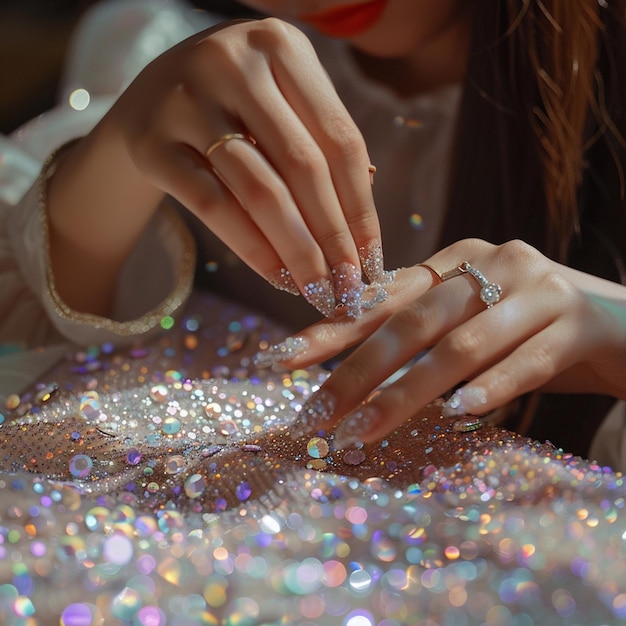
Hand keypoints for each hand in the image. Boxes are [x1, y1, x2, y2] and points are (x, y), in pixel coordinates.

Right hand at [111, 18, 380, 313]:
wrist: (147, 100)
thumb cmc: (234, 107)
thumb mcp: (281, 104)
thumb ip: (322, 149)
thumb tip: (362, 235)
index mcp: (280, 44)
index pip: (340, 139)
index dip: (361, 206)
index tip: (372, 257)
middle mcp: (233, 62)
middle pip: (303, 167)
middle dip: (332, 237)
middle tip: (347, 286)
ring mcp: (186, 99)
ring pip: (260, 190)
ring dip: (297, 250)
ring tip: (317, 289)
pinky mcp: (152, 142)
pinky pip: (213, 206)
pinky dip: (252, 248)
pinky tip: (276, 277)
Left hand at [274, 239, 625, 444]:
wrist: (623, 324)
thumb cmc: (530, 330)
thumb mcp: (470, 324)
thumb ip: (420, 336)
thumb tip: (350, 377)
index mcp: (456, 261)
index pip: (380, 298)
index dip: (329, 330)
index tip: (279, 361)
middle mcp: (492, 264)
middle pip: (411, 322)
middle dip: (356, 372)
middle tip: (314, 416)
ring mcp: (538, 290)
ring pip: (459, 345)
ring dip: (408, 393)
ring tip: (364, 432)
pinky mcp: (579, 323)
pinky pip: (525, 361)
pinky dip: (490, 388)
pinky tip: (459, 416)